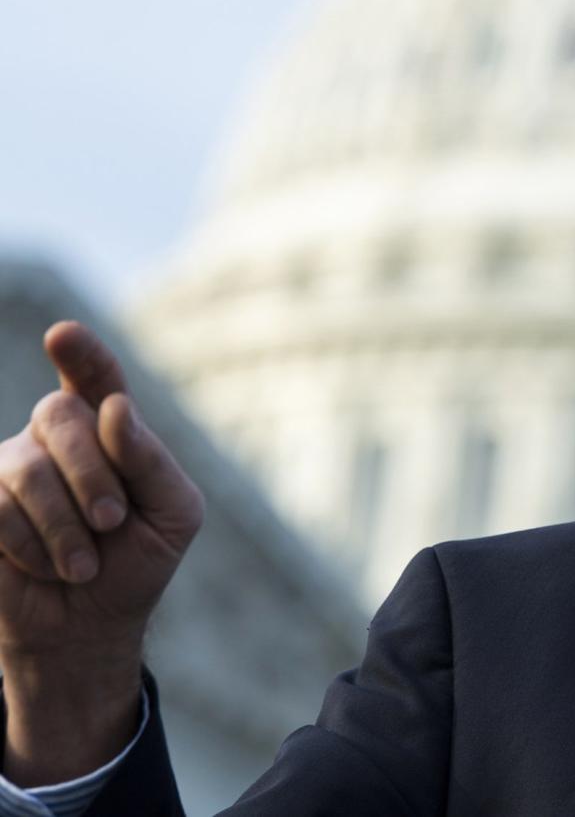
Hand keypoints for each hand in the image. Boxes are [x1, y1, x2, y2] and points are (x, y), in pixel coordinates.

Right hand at [0, 321, 203, 785]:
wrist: (88, 624)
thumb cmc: (137, 561)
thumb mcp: (172, 513)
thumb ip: (151, 459)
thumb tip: (114, 409)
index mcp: (109, 427)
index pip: (94, 377)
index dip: (81, 354)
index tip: (63, 335)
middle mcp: (53, 436)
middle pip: (60, 414)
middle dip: (92, 475)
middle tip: (112, 524)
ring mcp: (9, 465)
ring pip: (24, 464)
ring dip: (63, 524)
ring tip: (82, 564)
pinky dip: (28, 544)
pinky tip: (43, 566)